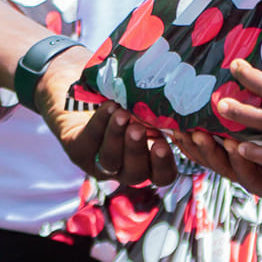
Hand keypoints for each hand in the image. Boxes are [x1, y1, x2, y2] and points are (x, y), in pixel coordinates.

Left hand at [34, 48, 176, 187]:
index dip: (163, 165)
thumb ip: (161, 109)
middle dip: (136, 150)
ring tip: (121, 113)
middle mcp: (124, 167)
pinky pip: (89, 142)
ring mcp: (99, 162)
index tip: (162, 144)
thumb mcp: (145, 104)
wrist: (80, 86)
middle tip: (138, 128)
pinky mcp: (77, 151)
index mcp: (148, 160)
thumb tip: (184, 97)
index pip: (162, 175)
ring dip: (116, 137)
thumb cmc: (125, 95)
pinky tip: (109, 106)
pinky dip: (100, 124)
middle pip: (135, 173)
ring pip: (110, 160)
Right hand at [177, 128, 261, 217]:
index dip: (187, 144)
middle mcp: (245, 175)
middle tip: (193, 133)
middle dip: (206, 150)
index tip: (171, 128)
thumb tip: (225, 85)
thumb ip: (242, 121)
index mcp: (235, 163)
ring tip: (231, 144)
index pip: (205, 154)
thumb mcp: (258, 141)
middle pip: (220, 164)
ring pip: (247, 173)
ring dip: (238, 159)